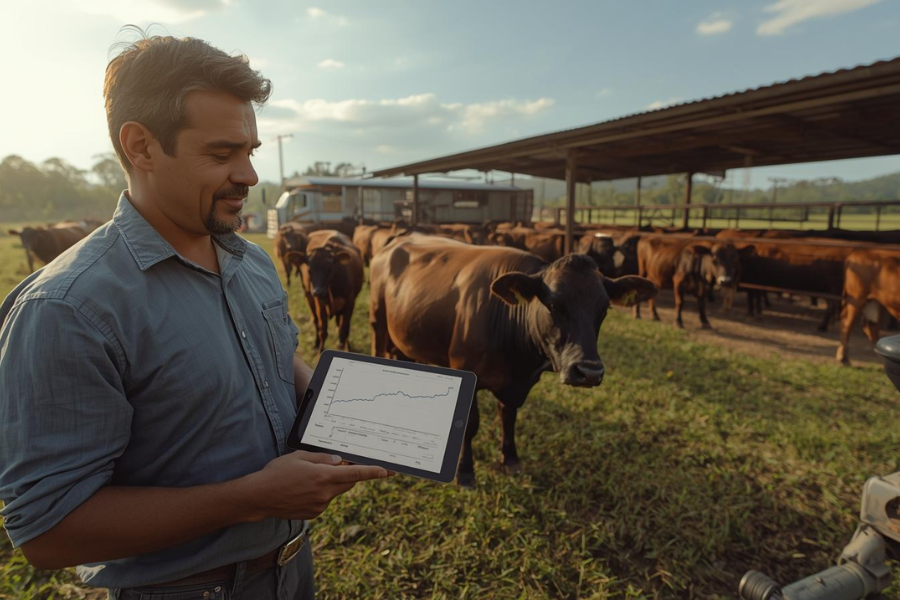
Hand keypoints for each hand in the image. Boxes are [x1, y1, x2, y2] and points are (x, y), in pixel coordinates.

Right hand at [241, 451, 389, 520]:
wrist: (259, 497)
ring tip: (308, 478)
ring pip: (335, 492)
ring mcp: (319, 506)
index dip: (372, 472)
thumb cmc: (277, 473)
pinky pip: (324, 501)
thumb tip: (338, 461)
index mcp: (323, 477)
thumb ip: (322, 458)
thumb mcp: (299, 457)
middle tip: (339, 465)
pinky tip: (303, 489)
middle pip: (347, 483)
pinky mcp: (313, 514)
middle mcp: (324, 494)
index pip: (354, 475)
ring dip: (330, 484)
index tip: (386, 471)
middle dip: (348, 474)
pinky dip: (321, 493)